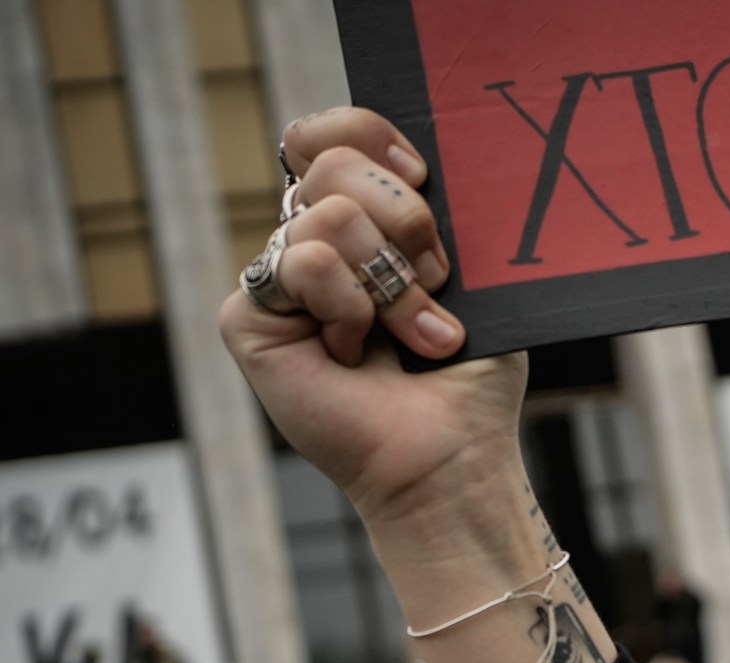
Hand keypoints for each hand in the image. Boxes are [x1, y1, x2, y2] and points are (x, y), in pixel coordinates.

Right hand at [219, 109, 613, 662]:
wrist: (452, 451)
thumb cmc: (467, 376)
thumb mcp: (473, 280)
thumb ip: (437, 214)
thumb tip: (421, 161)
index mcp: (357, 226)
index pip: (330, 135)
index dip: (368, 135)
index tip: (424, 177)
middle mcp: (308, 246)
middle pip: (329, 161)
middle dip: (405, 220)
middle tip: (437, 282)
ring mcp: (276, 281)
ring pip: (323, 214)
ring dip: (392, 283)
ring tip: (413, 335)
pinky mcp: (247, 317)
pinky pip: (302, 264)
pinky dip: (352, 307)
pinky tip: (356, 352)